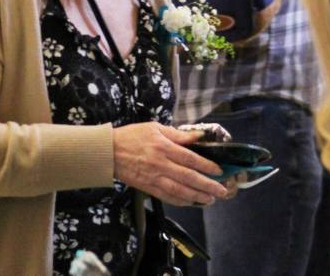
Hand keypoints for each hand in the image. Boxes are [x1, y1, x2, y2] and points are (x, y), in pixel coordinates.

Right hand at [113, 122, 228, 206]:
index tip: (219, 171)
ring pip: (180, 191)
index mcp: (163, 147)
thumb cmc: (131, 136)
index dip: (207, 166)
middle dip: (208, 185)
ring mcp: (154, 178)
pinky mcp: (148, 187)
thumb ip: (177, 134)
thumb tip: (198, 136)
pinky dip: (181, 201)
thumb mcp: (155, 128)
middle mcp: (161, 164)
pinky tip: (191, 202)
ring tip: (211, 199)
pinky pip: (168, 197)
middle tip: (222, 191)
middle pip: (189, 177)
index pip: (191, 159)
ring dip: (198, 196)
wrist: (108, 151)